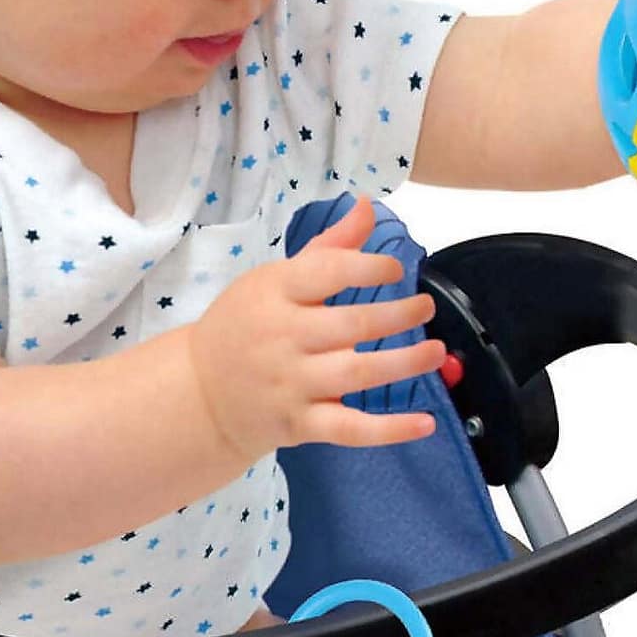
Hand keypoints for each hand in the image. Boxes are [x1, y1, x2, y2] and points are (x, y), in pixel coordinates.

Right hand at [188, 194, 445, 462]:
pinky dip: (390, 430)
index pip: (327, 272)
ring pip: (356, 374)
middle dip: (397, 315)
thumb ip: (329, 248)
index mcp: (275, 292)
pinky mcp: (299, 424)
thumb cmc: (245, 325)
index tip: (395, 269)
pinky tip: (426, 423)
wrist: (199, 393)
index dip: (367, 267)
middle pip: (350, 326)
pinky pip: (350, 429)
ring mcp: (290, 384)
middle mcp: (282, 337)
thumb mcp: (274, 279)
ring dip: (404, 363)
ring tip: (437, 351)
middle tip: (426, 307)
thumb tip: (369, 207)